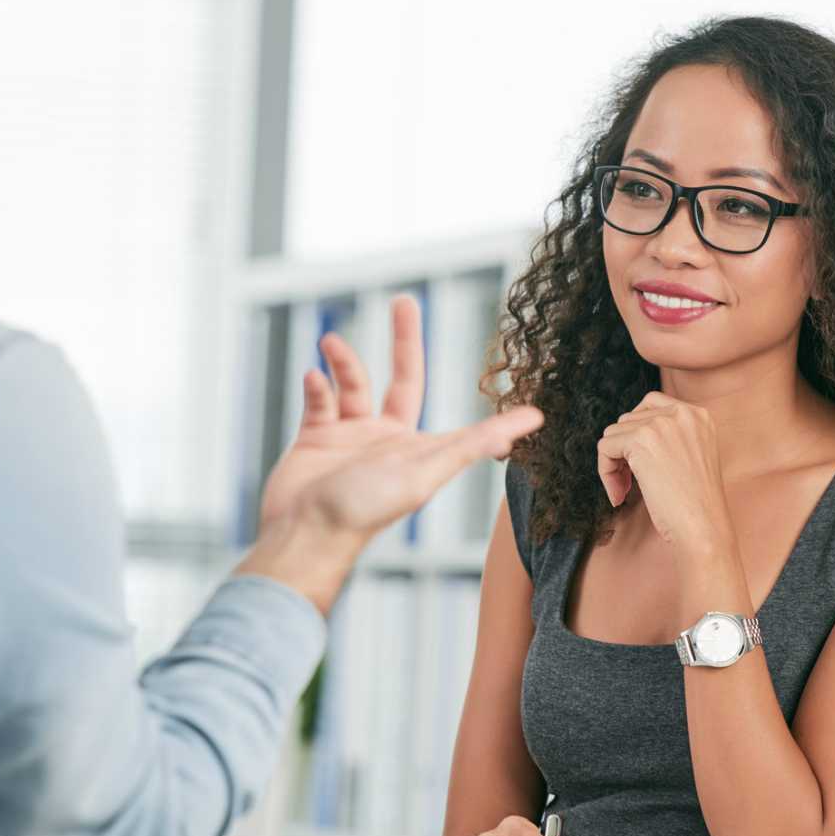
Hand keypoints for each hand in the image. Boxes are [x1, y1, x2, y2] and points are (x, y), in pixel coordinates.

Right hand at [243, 296, 542, 608]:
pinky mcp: (315, 441)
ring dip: (343, 361)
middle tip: (404, 301)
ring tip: (331, 342)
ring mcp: (349, 438)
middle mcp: (385, 438)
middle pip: (399, 377)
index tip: (491, 358)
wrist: (303, 534)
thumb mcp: (425, 473)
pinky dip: (316, 386)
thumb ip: (473, 444)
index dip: (478, 398)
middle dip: (403, 339)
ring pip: (352, 385)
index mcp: (415, 446)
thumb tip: (531, 421)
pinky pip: (319, 402)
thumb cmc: (365, 511)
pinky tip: (313, 378)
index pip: (450, 408)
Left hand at [595, 391, 732, 551]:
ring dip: (613, 464)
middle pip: (628, 419)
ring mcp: (662, 424)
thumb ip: (668, 439)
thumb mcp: (691, 458)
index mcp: (699, 416)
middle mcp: (683, 413)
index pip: (651, 404)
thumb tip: (624, 434)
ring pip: (613, 433)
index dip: (636, 433)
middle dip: (623, 451)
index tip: (638, 463)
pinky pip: (605, 447)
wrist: (704, 529)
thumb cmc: (696, 506)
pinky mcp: (641, 439)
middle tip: (629, 484)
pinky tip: (620, 495)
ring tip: (625, 491)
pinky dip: (605, 472)